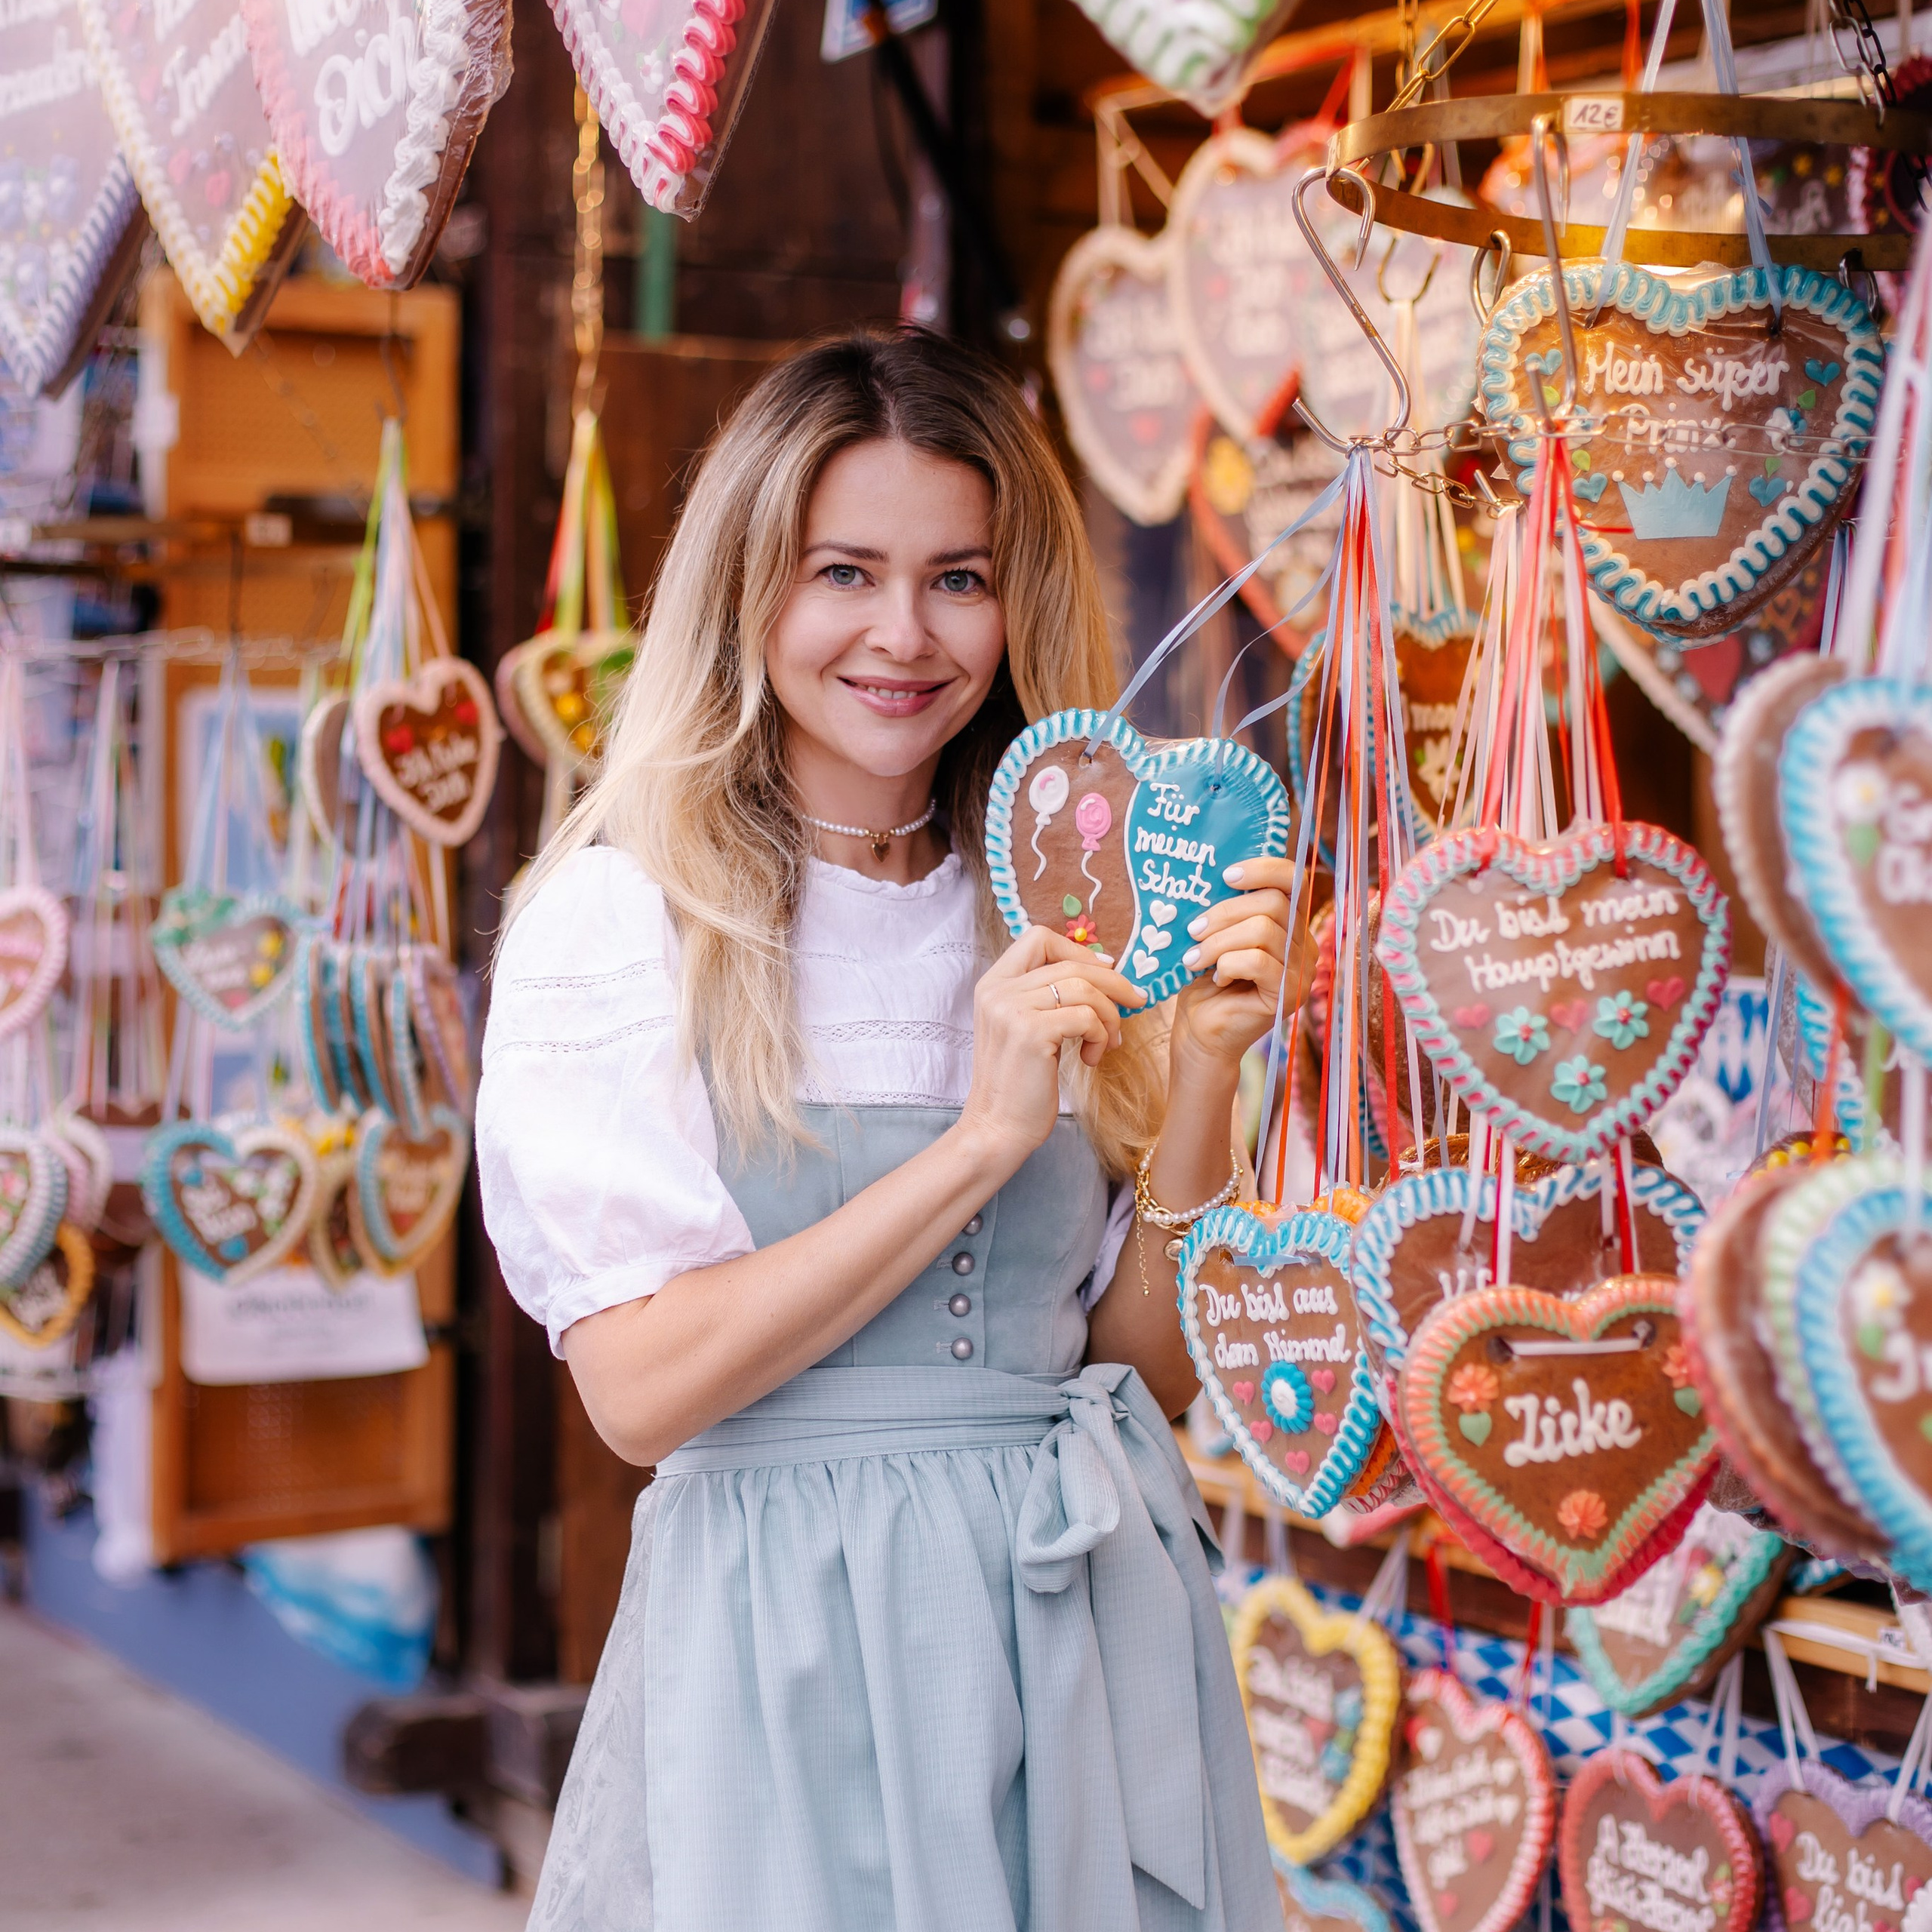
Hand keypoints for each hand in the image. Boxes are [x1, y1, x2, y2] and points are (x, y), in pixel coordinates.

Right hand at [957, 926, 1146, 1163]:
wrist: (997, 1129)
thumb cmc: (1020, 1084)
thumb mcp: (1025, 1028)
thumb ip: (1046, 997)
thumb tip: (1102, 970)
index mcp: (993, 984)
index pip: (1038, 938)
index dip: (1078, 951)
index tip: (1106, 972)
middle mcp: (998, 990)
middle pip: (1070, 963)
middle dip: (1113, 982)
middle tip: (1136, 1002)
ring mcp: (1011, 1009)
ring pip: (1084, 988)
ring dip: (1109, 1016)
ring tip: (1109, 1043)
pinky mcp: (1031, 1032)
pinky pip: (1087, 1016)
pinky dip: (1100, 1036)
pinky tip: (1092, 1058)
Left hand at [1170, 856, 1314, 1072]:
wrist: (1201, 1030)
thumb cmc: (1206, 978)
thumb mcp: (1216, 933)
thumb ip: (1228, 906)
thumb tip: (1214, 872)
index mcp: (1290, 922)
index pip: (1294, 879)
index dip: (1263, 869)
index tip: (1226, 876)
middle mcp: (1304, 944)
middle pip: (1275, 903)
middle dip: (1225, 912)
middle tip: (1193, 929)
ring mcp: (1301, 971)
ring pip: (1263, 931)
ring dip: (1218, 942)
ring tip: (1195, 957)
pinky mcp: (1288, 995)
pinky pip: (1257, 962)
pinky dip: (1227, 965)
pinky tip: (1216, 977)